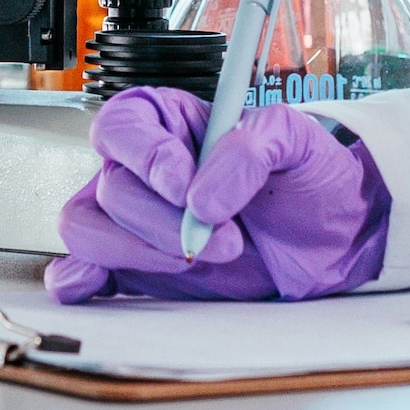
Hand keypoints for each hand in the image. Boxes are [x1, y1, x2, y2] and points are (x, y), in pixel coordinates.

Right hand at [50, 91, 392, 303]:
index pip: (123, 127)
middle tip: (224, 237)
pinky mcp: (134, 265)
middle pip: (110, 188)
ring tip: (199, 261)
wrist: (330, 240)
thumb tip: (201, 196)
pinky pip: (83, 269)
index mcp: (168, 122)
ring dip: (138, 252)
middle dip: (164, 221)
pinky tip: (93, 287)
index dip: (145, 157)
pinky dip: (79, 280)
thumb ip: (250, 149)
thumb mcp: (295, 140)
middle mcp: (140, 167)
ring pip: (88, 228)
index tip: (184, 186)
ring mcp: (133, 219)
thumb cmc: (307, 179)